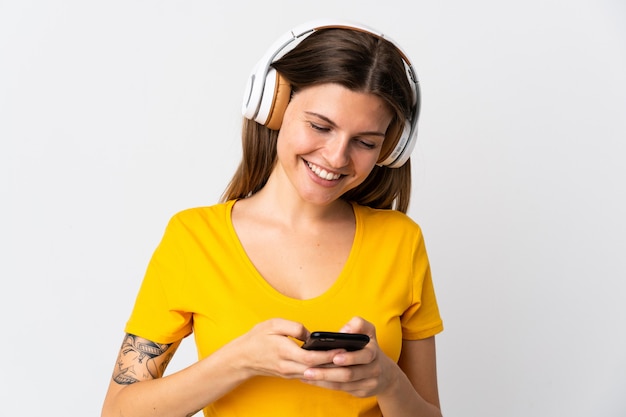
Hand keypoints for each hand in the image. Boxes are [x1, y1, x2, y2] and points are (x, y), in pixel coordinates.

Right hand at [229, 318, 347, 379]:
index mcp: (284, 352)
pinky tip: (330, 365)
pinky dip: (320, 371)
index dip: (327, 355)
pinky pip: (308, 375)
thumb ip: (293, 327)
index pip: (311, 357)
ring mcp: (288, 372)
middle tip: (350, 355)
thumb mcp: (273, 324)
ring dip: (328, 369)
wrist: (241, 357)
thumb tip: (309, 333)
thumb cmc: (257, 338)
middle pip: (316, 368)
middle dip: (333, 363)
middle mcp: (288, 366)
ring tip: (345, 360)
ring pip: (313, 374)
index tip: (341, 349)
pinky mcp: (289, 374)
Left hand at [300, 317, 398, 397]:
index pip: (364, 356)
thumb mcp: (369, 332)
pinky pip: (341, 389)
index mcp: (374, 352)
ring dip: (323, 379)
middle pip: (349, 374)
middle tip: (309, 369)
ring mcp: (368, 383)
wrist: (386, 375)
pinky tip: (311, 380)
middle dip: (328, 372)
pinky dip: (325, 385)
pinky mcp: (361, 392)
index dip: (350, 358)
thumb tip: (344, 331)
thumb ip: (359, 324)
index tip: (334, 357)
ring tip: (306, 374)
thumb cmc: (369, 347)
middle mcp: (373, 369)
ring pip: (343, 384)